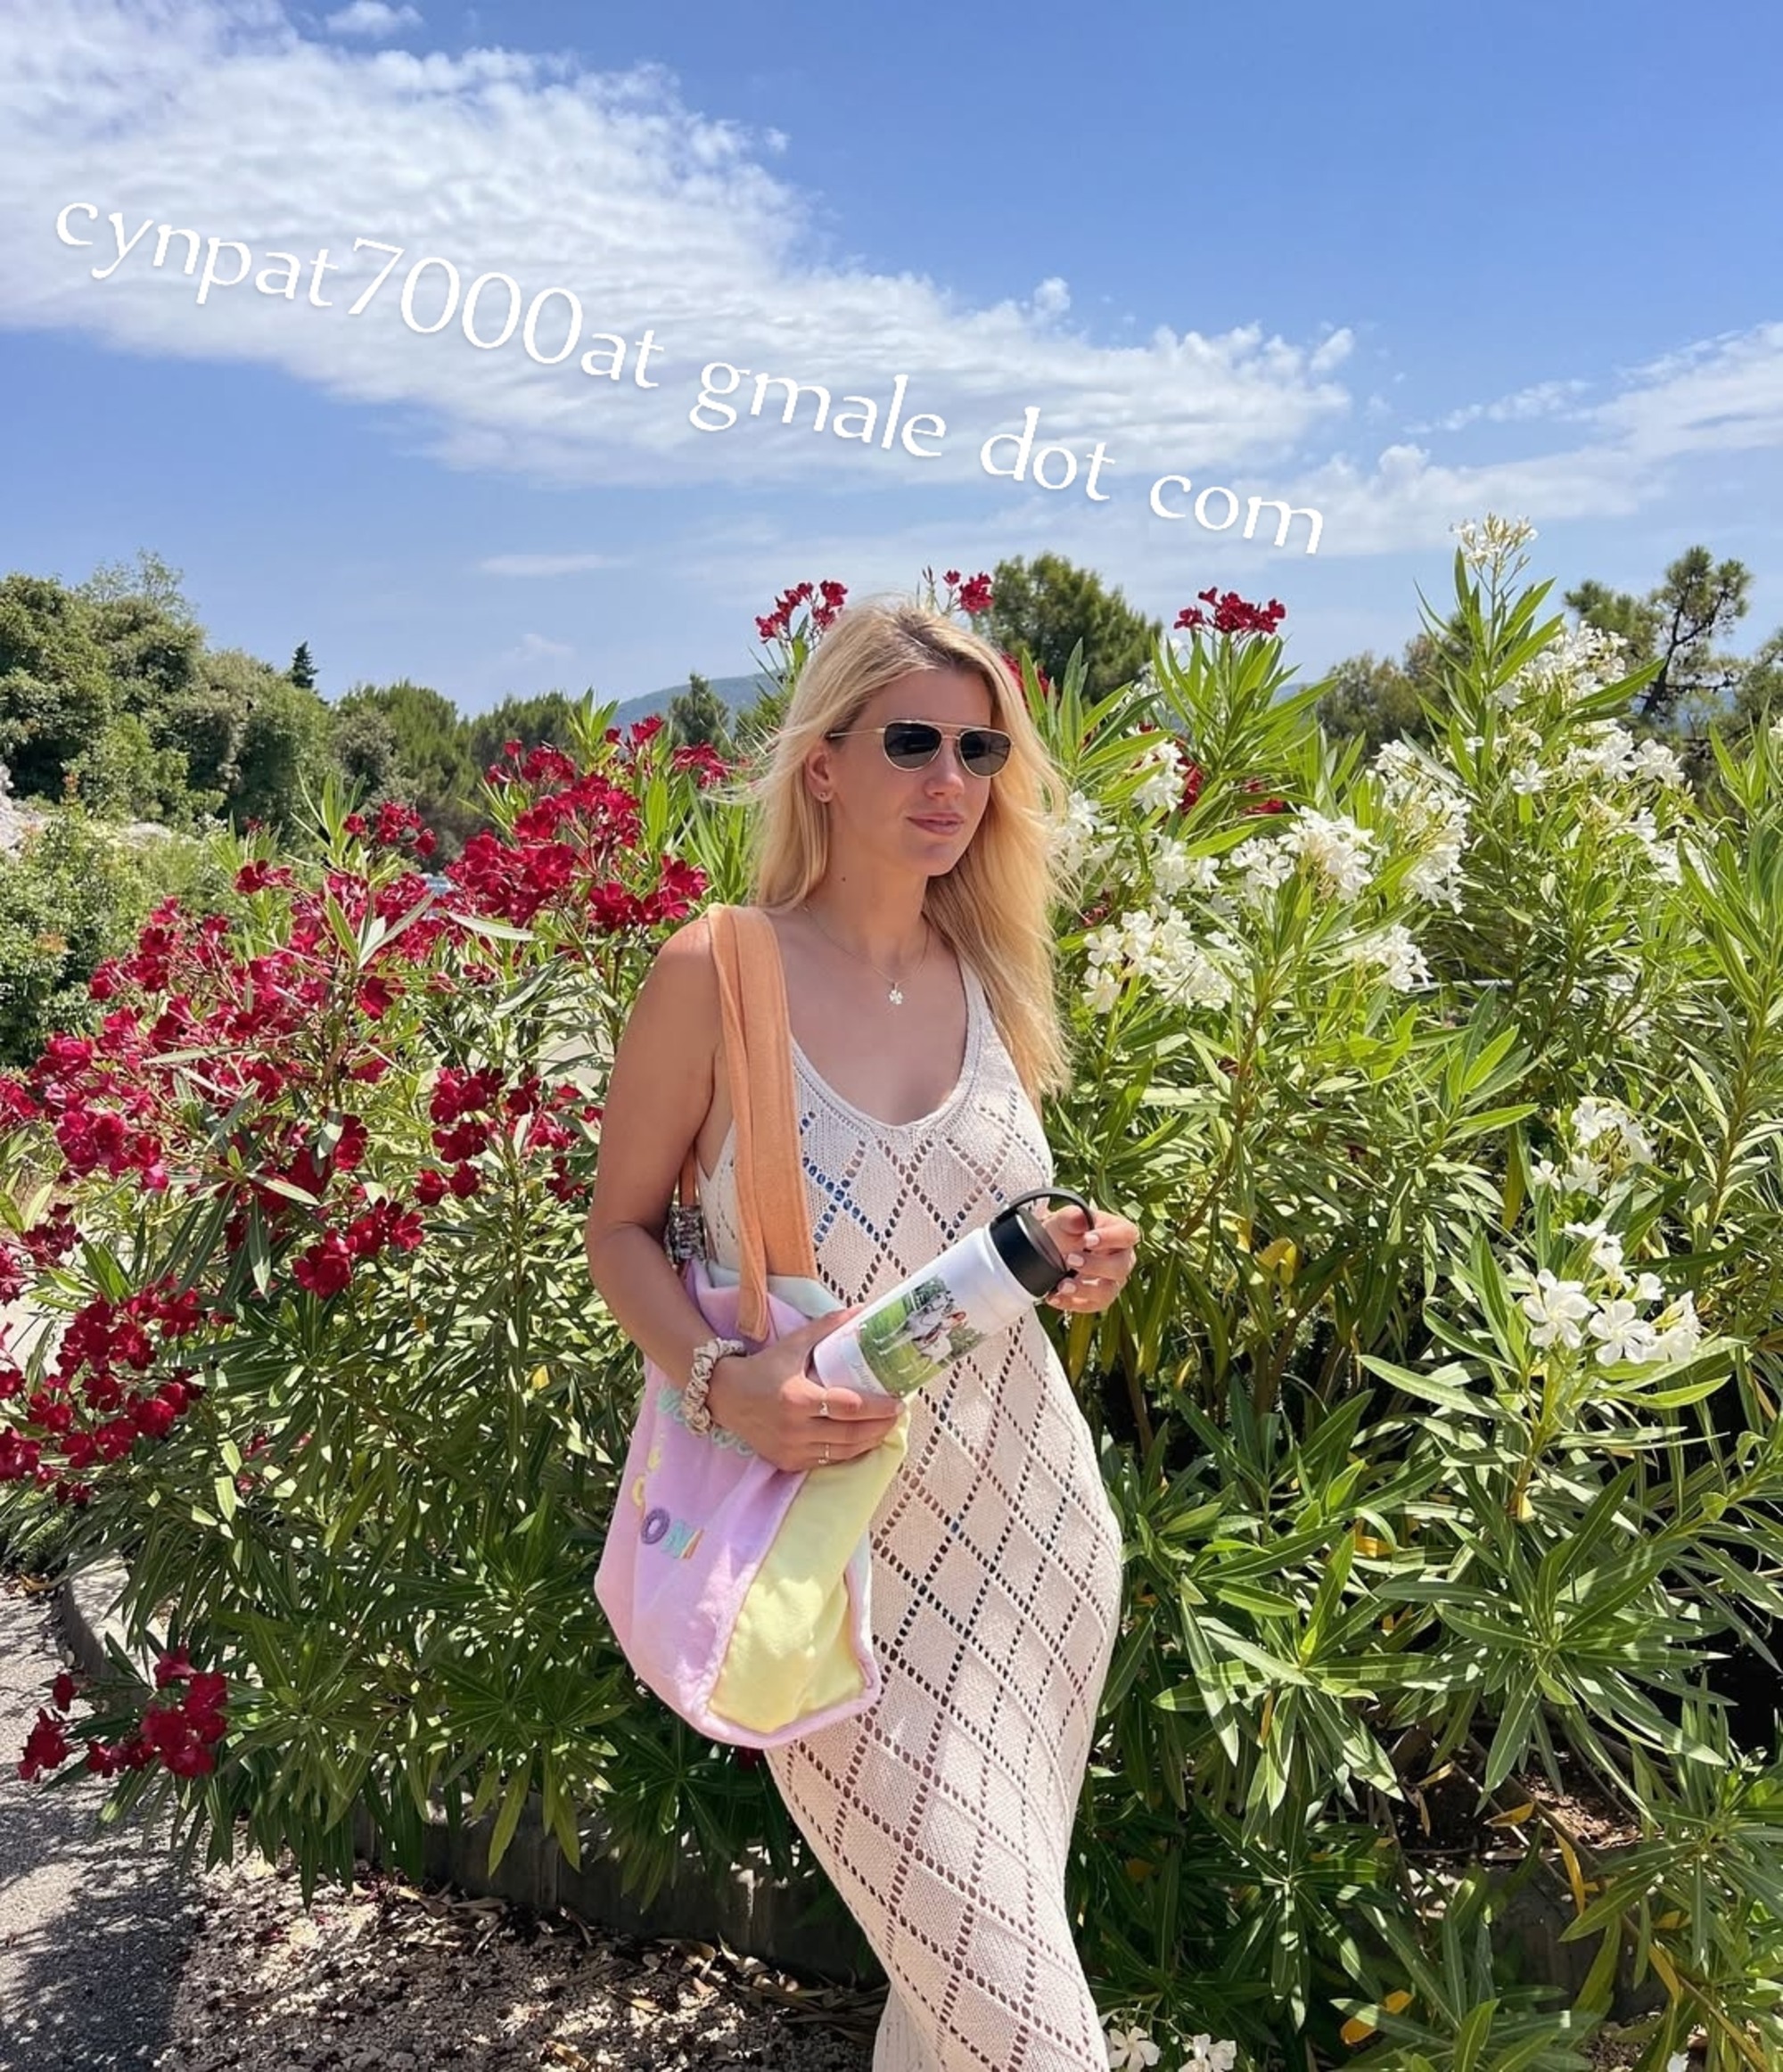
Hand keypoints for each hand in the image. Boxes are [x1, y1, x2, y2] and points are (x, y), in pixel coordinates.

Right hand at [705, 1307, 905, 1472]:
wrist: (725, 1396)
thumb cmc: (763, 1368)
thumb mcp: (794, 1344)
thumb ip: (827, 1327)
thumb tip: (860, 1311)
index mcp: (798, 1398)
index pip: (849, 1407)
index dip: (878, 1408)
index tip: (898, 1402)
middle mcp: (795, 1429)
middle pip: (850, 1434)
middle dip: (880, 1427)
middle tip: (897, 1415)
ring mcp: (790, 1449)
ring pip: (841, 1452)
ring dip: (868, 1442)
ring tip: (884, 1428)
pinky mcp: (786, 1462)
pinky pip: (825, 1461)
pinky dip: (846, 1453)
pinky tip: (860, 1441)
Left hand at [1039, 1201, 1138, 1314]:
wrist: (1050, 1250)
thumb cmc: (1066, 1231)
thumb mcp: (1064, 1219)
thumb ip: (1072, 1216)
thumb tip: (1079, 1217)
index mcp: (1119, 1233)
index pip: (1127, 1235)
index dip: (1110, 1238)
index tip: (1087, 1239)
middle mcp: (1121, 1259)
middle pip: (1120, 1267)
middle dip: (1095, 1265)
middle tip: (1070, 1259)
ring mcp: (1111, 1281)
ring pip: (1107, 1291)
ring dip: (1084, 1289)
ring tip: (1062, 1284)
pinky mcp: (1098, 1299)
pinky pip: (1090, 1305)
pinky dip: (1070, 1302)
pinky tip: (1054, 1296)